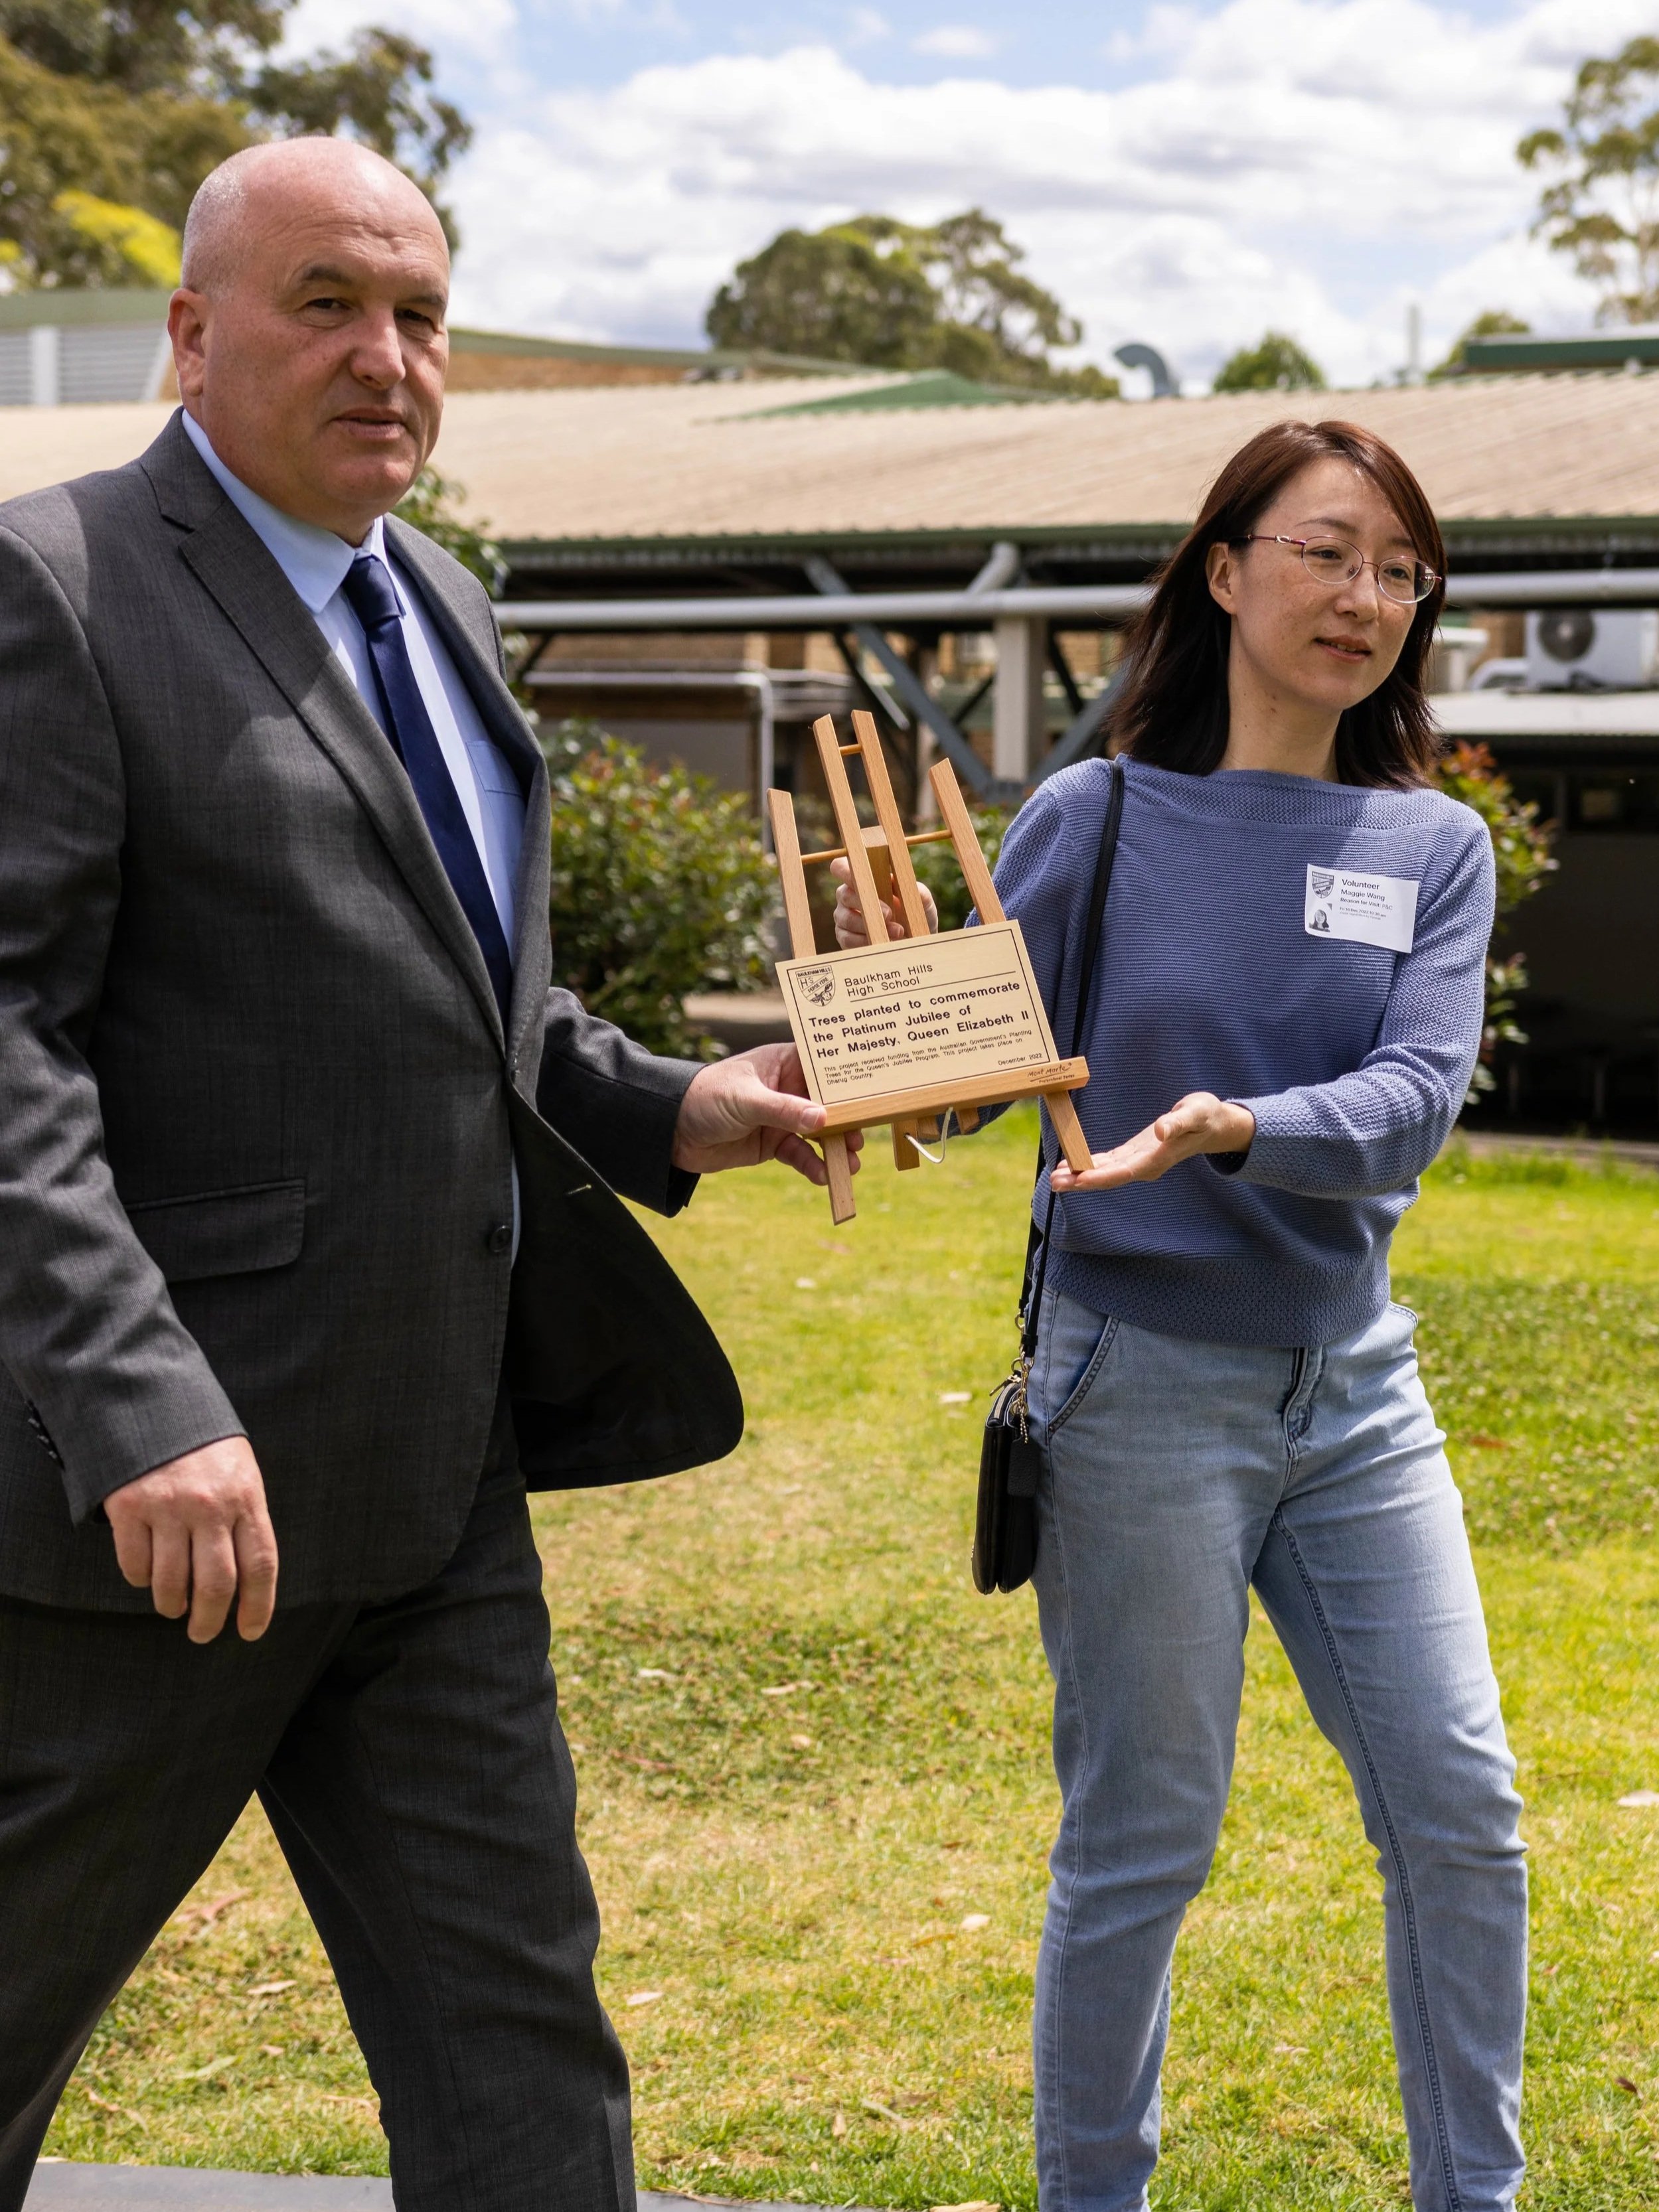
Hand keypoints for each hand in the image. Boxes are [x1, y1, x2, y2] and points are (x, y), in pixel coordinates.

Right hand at [105, 1435, 278, 1643]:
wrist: (152, 1400)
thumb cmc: (203, 1445)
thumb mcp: (239, 1472)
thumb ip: (243, 1517)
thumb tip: (243, 1579)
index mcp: (246, 1496)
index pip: (260, 1564)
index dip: (258, 1605)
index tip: (250, 1631)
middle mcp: (210, 1506)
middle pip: (217, 1584)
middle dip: (210, 1620)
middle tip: (203, 1634)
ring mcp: (168, 1507)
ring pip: (171, 1582)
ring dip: (172, 1604)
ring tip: (173, 1608)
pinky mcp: (129, 1507)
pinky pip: (135, 1564)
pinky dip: (140, 1579)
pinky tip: (145, 1576)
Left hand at [672, 1041, 864, 1183]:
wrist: (670, 1131)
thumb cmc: (705, 1097)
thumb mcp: (746, 1100)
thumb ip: (784, 1110)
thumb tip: (823, 1119)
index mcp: (784, 1063)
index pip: (825, 1068)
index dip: (849, 1080)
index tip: (873, 1094)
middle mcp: (789, 1088)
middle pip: (828, 1104)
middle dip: (846, 1121)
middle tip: (860, 1137)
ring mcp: (782, 1117)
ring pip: (818, 1133)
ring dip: (834, 1148)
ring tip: (849, 1163)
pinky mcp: (773, 1143)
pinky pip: (800, 1155)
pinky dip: (812, 1166)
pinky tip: (823, 1177)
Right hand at [830, 857, 937, 948]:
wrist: (916, 941)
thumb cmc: (915, 914)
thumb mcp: (922, 901)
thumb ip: (916, 889)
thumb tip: (904, 880)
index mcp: (862, 879)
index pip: (841, 868)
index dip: (845, 870)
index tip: (863, 878)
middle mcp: (848, 896)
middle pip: (844, 894)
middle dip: (868, 904)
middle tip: (889, 914)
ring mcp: (844, 917)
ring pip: (846, 918)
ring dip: (871, 926)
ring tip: (897, 931)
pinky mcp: (845, 938)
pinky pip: (848, 939)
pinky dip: (866, 941)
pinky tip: (884, 942)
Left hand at [1049, 1092, 1255, 1192]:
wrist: (1213, 1123)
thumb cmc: (1205, 1115)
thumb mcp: (1196, 1112)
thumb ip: (1178, 1121)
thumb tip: (1160, 1130)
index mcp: (1158, 1159)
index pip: (1124, 1172)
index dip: (1100, 1176)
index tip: (1079, 1180)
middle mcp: (1146, 1166)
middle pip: (1110, 1177)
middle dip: (1082, 1181)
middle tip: (1055, 1181)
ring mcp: (1139, 1162)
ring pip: (1106, 1172)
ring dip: (1081, 1176)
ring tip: (1056, 1176)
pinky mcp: (1135, 1154)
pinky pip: (1109, 1163)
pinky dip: (1090, 1165)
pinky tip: (1072, 1166)